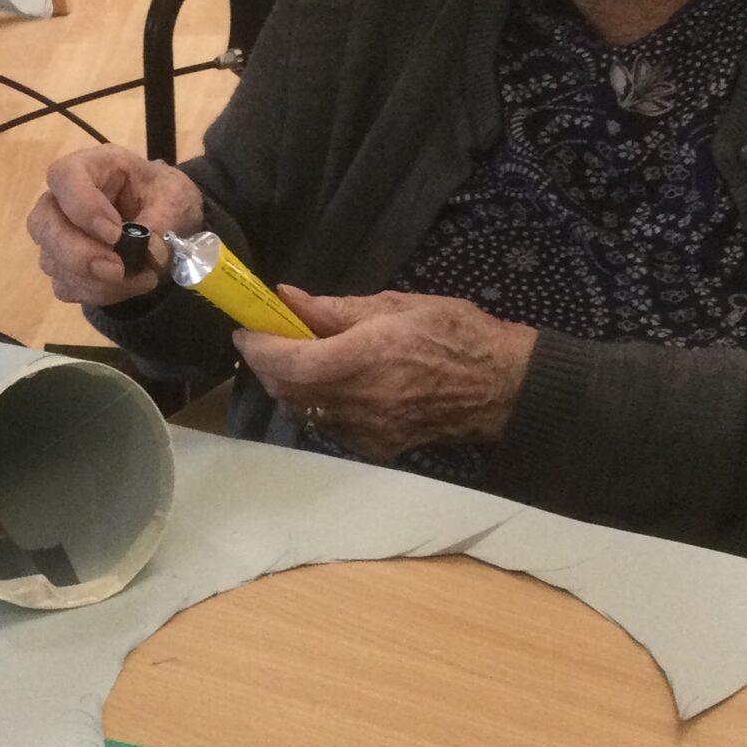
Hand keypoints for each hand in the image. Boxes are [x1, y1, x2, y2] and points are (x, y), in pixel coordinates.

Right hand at [28, 144, 204, 307]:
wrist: (168, 220)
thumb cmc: (165, 196)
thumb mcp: (176, 197)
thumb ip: (162, 218)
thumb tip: (147, 247)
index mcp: (93, 166)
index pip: (64, 177)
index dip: (82, 207)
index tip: (115, 233)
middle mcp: (64, 198)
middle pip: (43, 223)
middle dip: (79, 254)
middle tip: (118, 269)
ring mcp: (57, 234)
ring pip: (53, 261)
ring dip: (98, 280)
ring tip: (144, 277)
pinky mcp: (63, 266)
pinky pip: (67, 286)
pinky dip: (99, 293)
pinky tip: (130, 285)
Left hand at [236, 287, 536, 461]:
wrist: (499, 385)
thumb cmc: (452, 332)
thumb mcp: (394, 305)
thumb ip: (334, 309)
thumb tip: (286, 298)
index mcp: (363, 358)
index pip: (288, 362)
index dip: (258, 347)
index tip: (246, 329)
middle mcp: (359, 402)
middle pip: (286, 391)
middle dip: (267, 366)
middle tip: (268, 340)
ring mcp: (366, 431)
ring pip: (303, 412)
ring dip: (288, 386)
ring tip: (298, 359)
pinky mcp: (376, 448)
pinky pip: (328, 427)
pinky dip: (317, 404)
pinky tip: (332, 385)